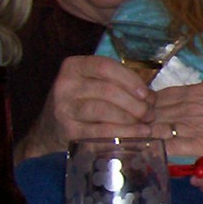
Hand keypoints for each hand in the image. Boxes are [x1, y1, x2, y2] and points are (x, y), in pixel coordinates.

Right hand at [19, 56, 153, 158]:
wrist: (52, 129)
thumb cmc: (83, 102)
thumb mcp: (95, 84)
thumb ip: (119, 84)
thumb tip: (150, 98)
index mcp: (74, 67)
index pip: (105, 66)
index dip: (130, 79)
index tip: (146, 94)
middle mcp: (65, 85)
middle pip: (107, 90)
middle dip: (134, 104)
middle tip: (150, 114)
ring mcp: (64, 108)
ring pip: (102, 111)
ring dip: (129, 120)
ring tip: (146, 127)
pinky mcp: (67, 131)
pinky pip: (98, 132)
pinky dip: (121, 135)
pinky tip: (136, 137)